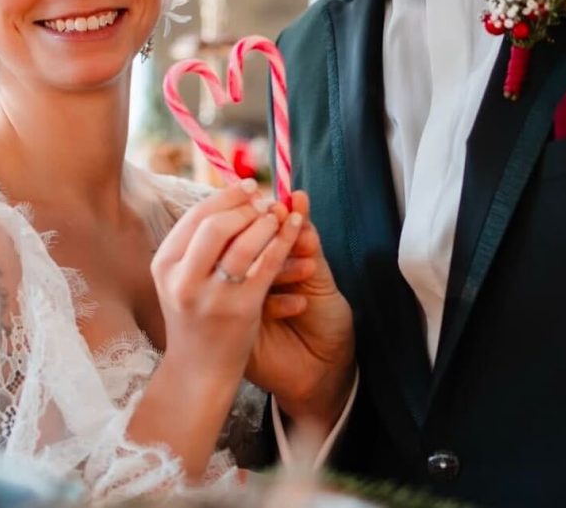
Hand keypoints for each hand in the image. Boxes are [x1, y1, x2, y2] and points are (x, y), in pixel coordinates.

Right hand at [151, 180, 303, 389]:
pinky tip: (297, 230)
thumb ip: (198, 242)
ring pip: (243, 244)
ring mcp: (211, 297)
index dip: (224, 197)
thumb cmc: (195, 319)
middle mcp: (183, 281)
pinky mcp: (241, 311)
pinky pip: (267, 266)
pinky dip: (284, 242)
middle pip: (215, 226)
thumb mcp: (183, 279)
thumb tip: (230, 193)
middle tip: (266, 201)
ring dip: (266, 222)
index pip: (195, 217)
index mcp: (165, 265)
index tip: (247, 186)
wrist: (199, 375)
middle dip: (244, 207)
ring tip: (280, 214)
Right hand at [245, 190, 354, 431]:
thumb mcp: (317, 274)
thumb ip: (306, 238)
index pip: (248, 227)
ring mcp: (238, 304)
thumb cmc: (323, 318)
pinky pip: (249, 305)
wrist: (327, 371)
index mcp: (257, 262)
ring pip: (244, 272)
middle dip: (268, 234)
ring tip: (308, 267)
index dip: (262, 214)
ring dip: (277, 265)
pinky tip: (301, 304)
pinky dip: (277, 300)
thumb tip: (297, 196)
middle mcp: (243, 280)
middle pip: (241, 245)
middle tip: (290, 229)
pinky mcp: (238, 330)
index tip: (283, 207)